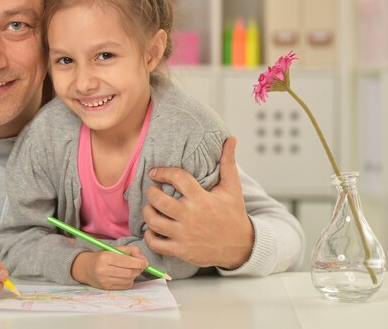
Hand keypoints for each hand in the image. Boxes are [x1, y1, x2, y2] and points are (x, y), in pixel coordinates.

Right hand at [71, 246, 147, 289]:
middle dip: (138, 269)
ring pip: (128, 280)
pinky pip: (125, 286)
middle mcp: (104, 269)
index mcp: (105, 257)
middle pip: (129, 272)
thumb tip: (143, 259)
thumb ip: (131, 250)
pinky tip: (125, 276)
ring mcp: (105, 280)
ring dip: (134, 275)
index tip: (146, 263)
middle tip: (141, 266)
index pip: (126, 261)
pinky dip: (129, 281)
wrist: (86, 268)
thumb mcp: (114, 249)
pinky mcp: (107, 288)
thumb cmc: (102, 256)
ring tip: (131, 270)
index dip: (138, 262)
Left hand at [142, 136, 253, 269]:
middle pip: (158, 200)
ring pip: (152, 220)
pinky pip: (154, 243)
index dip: (163, 172)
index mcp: (202, 198)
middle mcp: (190, 216)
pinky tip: (153, 228)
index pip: (177, 178)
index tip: (155, 172)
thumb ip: (228, 163)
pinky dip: (149, 235)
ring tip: (151, 207)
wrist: (241, 246)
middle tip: (153, 191)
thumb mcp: (232, 188)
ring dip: (147, 211)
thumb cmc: (233, 215)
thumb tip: (231, 139)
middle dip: (151, 192)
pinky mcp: (180, 250)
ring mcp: (184, 234)